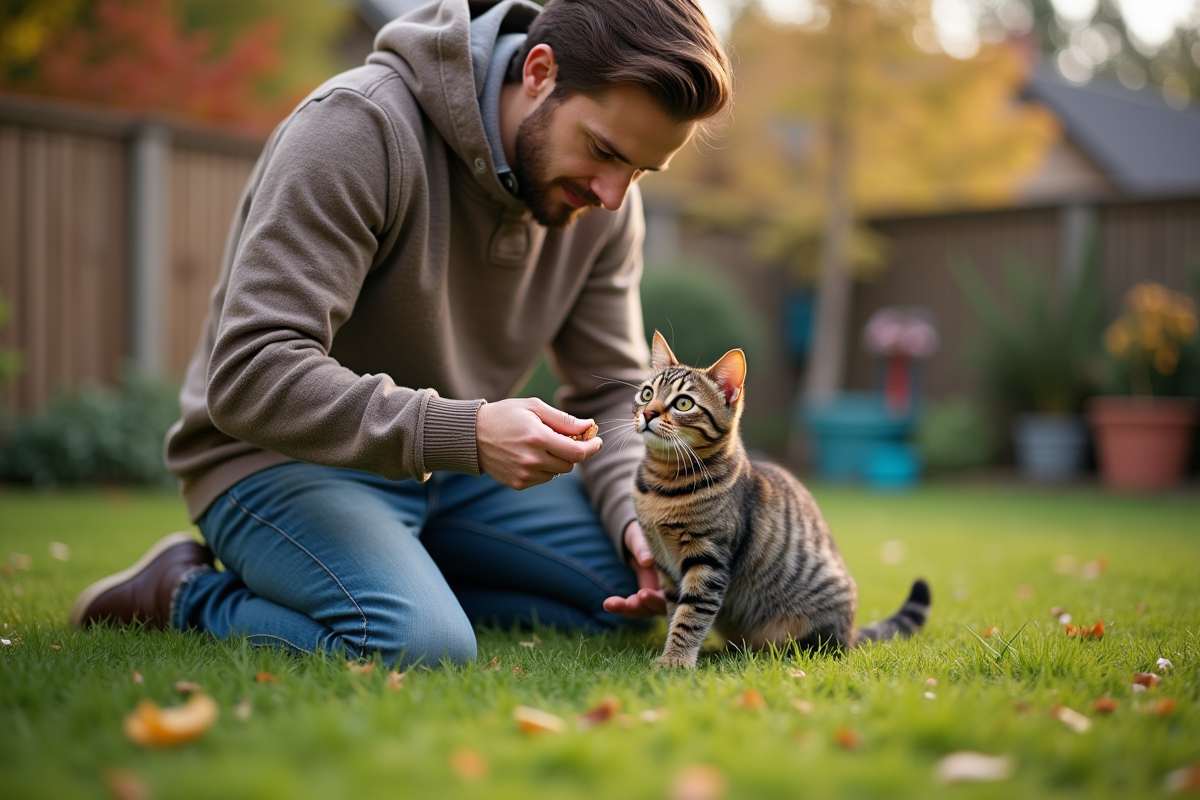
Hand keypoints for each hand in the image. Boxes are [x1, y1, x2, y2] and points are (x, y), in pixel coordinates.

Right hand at [476, 398, 602, 489]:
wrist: (472, 435)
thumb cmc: (505, 415)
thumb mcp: (534, 407)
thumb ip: (563, 420)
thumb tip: (588, 426)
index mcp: (537, 437)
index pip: (577, 452)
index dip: (592, 447)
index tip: (596, 441)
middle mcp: (531, 459)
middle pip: (570, 465)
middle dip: (573, 452)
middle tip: (567, 439)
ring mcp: (524, 474)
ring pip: (557, 473)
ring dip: (557, 460)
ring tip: (541, 445)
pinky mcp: (518, 483)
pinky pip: (543, 478)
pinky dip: (543, 468)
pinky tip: (530, 455)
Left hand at [603, 521, 666, 618]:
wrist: (640, 535)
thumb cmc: (646, 533)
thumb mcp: (644, 537)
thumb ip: (645, 548)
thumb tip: (647, 562)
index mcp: (678, 574)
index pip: (674, 594)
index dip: (659, 598)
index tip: (642, 593)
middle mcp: (671, 587)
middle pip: (661, 607)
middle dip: (644, 607)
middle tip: (629, 603)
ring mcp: (658, 594)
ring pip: (646, 610)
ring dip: (629, 610)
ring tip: (610, 604)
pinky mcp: (645, 596)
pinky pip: (634, 606)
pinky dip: (621, 607)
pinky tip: (608, 605)